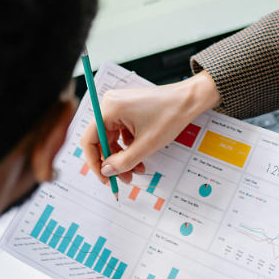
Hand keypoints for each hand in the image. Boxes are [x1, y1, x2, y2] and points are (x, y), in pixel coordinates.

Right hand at [80, 71, 220, 181]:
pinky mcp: (127, 109)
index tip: (105, 178)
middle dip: (113, 162)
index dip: (95, 162)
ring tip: (138, 169)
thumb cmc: (171, 115)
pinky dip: (129, 146)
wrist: (189, 100)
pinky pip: (121, 132)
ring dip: (123, 156)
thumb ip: (123, 162)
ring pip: (112, 138)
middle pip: (101, 140)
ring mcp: (118, 106)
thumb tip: (106, 171)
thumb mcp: (146, 145)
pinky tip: (141, 155)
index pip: (89, 140)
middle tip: (125, 178)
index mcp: (109, 109)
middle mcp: (110, 105)